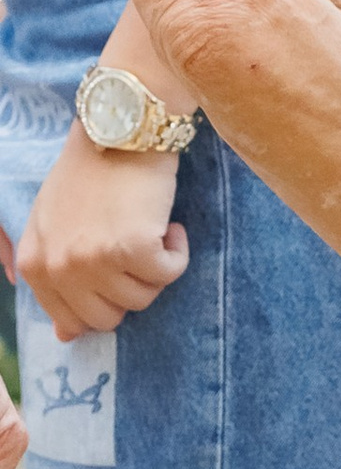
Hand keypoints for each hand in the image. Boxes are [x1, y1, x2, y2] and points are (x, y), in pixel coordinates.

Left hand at [16, 134, 186, 334]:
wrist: (118, 131)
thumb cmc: (89, 175)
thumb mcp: (54, 226)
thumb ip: (54, 278)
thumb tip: (66, 337)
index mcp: (36, 265)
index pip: (75, 322)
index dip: (103, 299)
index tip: (110, 268)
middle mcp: (60, 266)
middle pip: (111, 318)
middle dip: (128, 287)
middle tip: (128, 247)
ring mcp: (95, 260)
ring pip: (143, 298)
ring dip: (153, 267)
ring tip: (144, 228)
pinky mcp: (133, 248)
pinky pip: (170, 274)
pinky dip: (176, 252)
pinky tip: (166, 225)